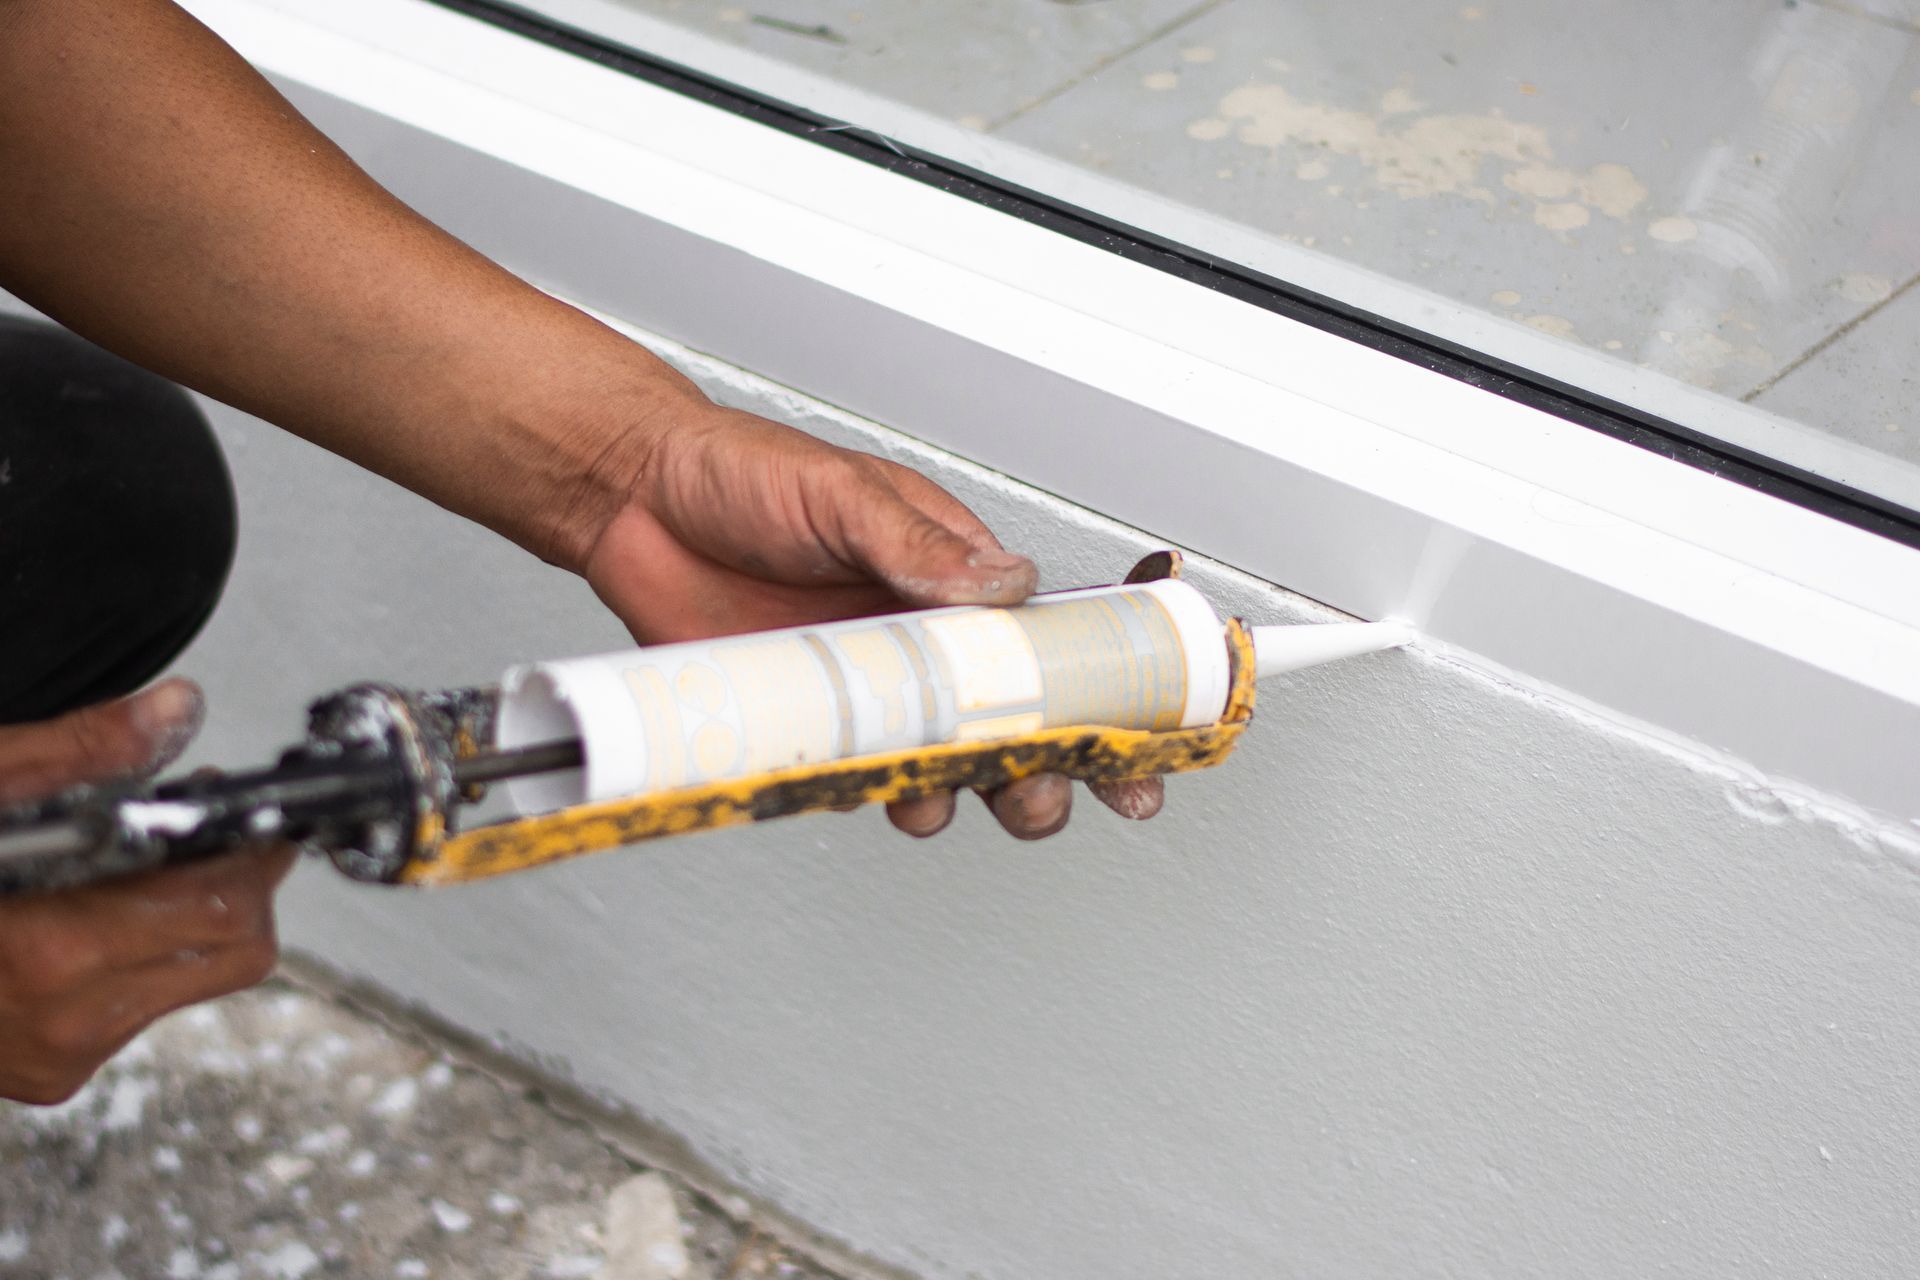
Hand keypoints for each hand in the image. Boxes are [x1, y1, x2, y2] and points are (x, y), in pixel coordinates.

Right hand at [0, 679, 293, 1103]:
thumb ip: (81, 751)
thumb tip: (176, 710)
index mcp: (50, 949)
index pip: (224, 912)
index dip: (249, 852)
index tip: (245, 814)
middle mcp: (61, 1017)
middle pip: (234, 951)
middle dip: (237, 881)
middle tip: (204, 827)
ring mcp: (55, 1055)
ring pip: (197, 980)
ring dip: (193, 917)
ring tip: (140, 860)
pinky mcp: (49, 1073)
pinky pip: (144, 1006)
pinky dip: (144, 954)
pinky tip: (96, 909)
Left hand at [578, 404, 1164, 839]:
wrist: (632, 503)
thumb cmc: (742, 476)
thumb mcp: (845, 495)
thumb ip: (921, 547)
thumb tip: (1003, 586)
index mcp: (953, 576)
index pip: (1053, 641)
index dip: (1105, 694)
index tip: (1142, 737)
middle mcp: (921, 638)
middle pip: (1014, 722)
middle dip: (1048, 768)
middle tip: (1049, 790)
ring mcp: (867, 686)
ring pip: (943, 762)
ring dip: (961, 791)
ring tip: (950, 794)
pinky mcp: (808, 721)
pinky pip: (857, 774)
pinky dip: (873, 793)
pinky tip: (873, 789)